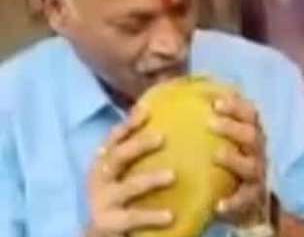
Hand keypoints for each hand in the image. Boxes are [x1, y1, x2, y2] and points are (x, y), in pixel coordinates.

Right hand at [85, 110, 175, 236]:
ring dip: (149, 179)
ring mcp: (102, 201)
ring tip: (172, 175)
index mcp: (103, 161)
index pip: (114, 137)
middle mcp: (99, 178)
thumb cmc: (120, 196)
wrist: (100, 233)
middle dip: (138, 145)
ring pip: (127, 187)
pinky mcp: (107, 224)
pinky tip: (171, 216)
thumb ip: (138, 151)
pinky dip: (151, 216)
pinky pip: (132, 218)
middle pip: (118, 156)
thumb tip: (169, 123)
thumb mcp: (124, 171)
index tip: (147, 109)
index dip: (129, 123)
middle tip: (162, 137)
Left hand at [208, 94, 266, 226]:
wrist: (243, 198)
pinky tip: (219, 205)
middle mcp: (257, 151)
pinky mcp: (252, 198)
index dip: (236, 105)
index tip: (215, 102)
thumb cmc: (227, 158)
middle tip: (211, 122)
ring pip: (251, 165)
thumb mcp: (221, 136)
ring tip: (217, 155)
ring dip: (234, 159)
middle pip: (251, 135)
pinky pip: (245, 200)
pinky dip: (234, 202)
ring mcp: (257, 175)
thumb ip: (208, 116)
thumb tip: (181, 89)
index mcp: (251, 132)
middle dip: (233, 127)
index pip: (249, 113)